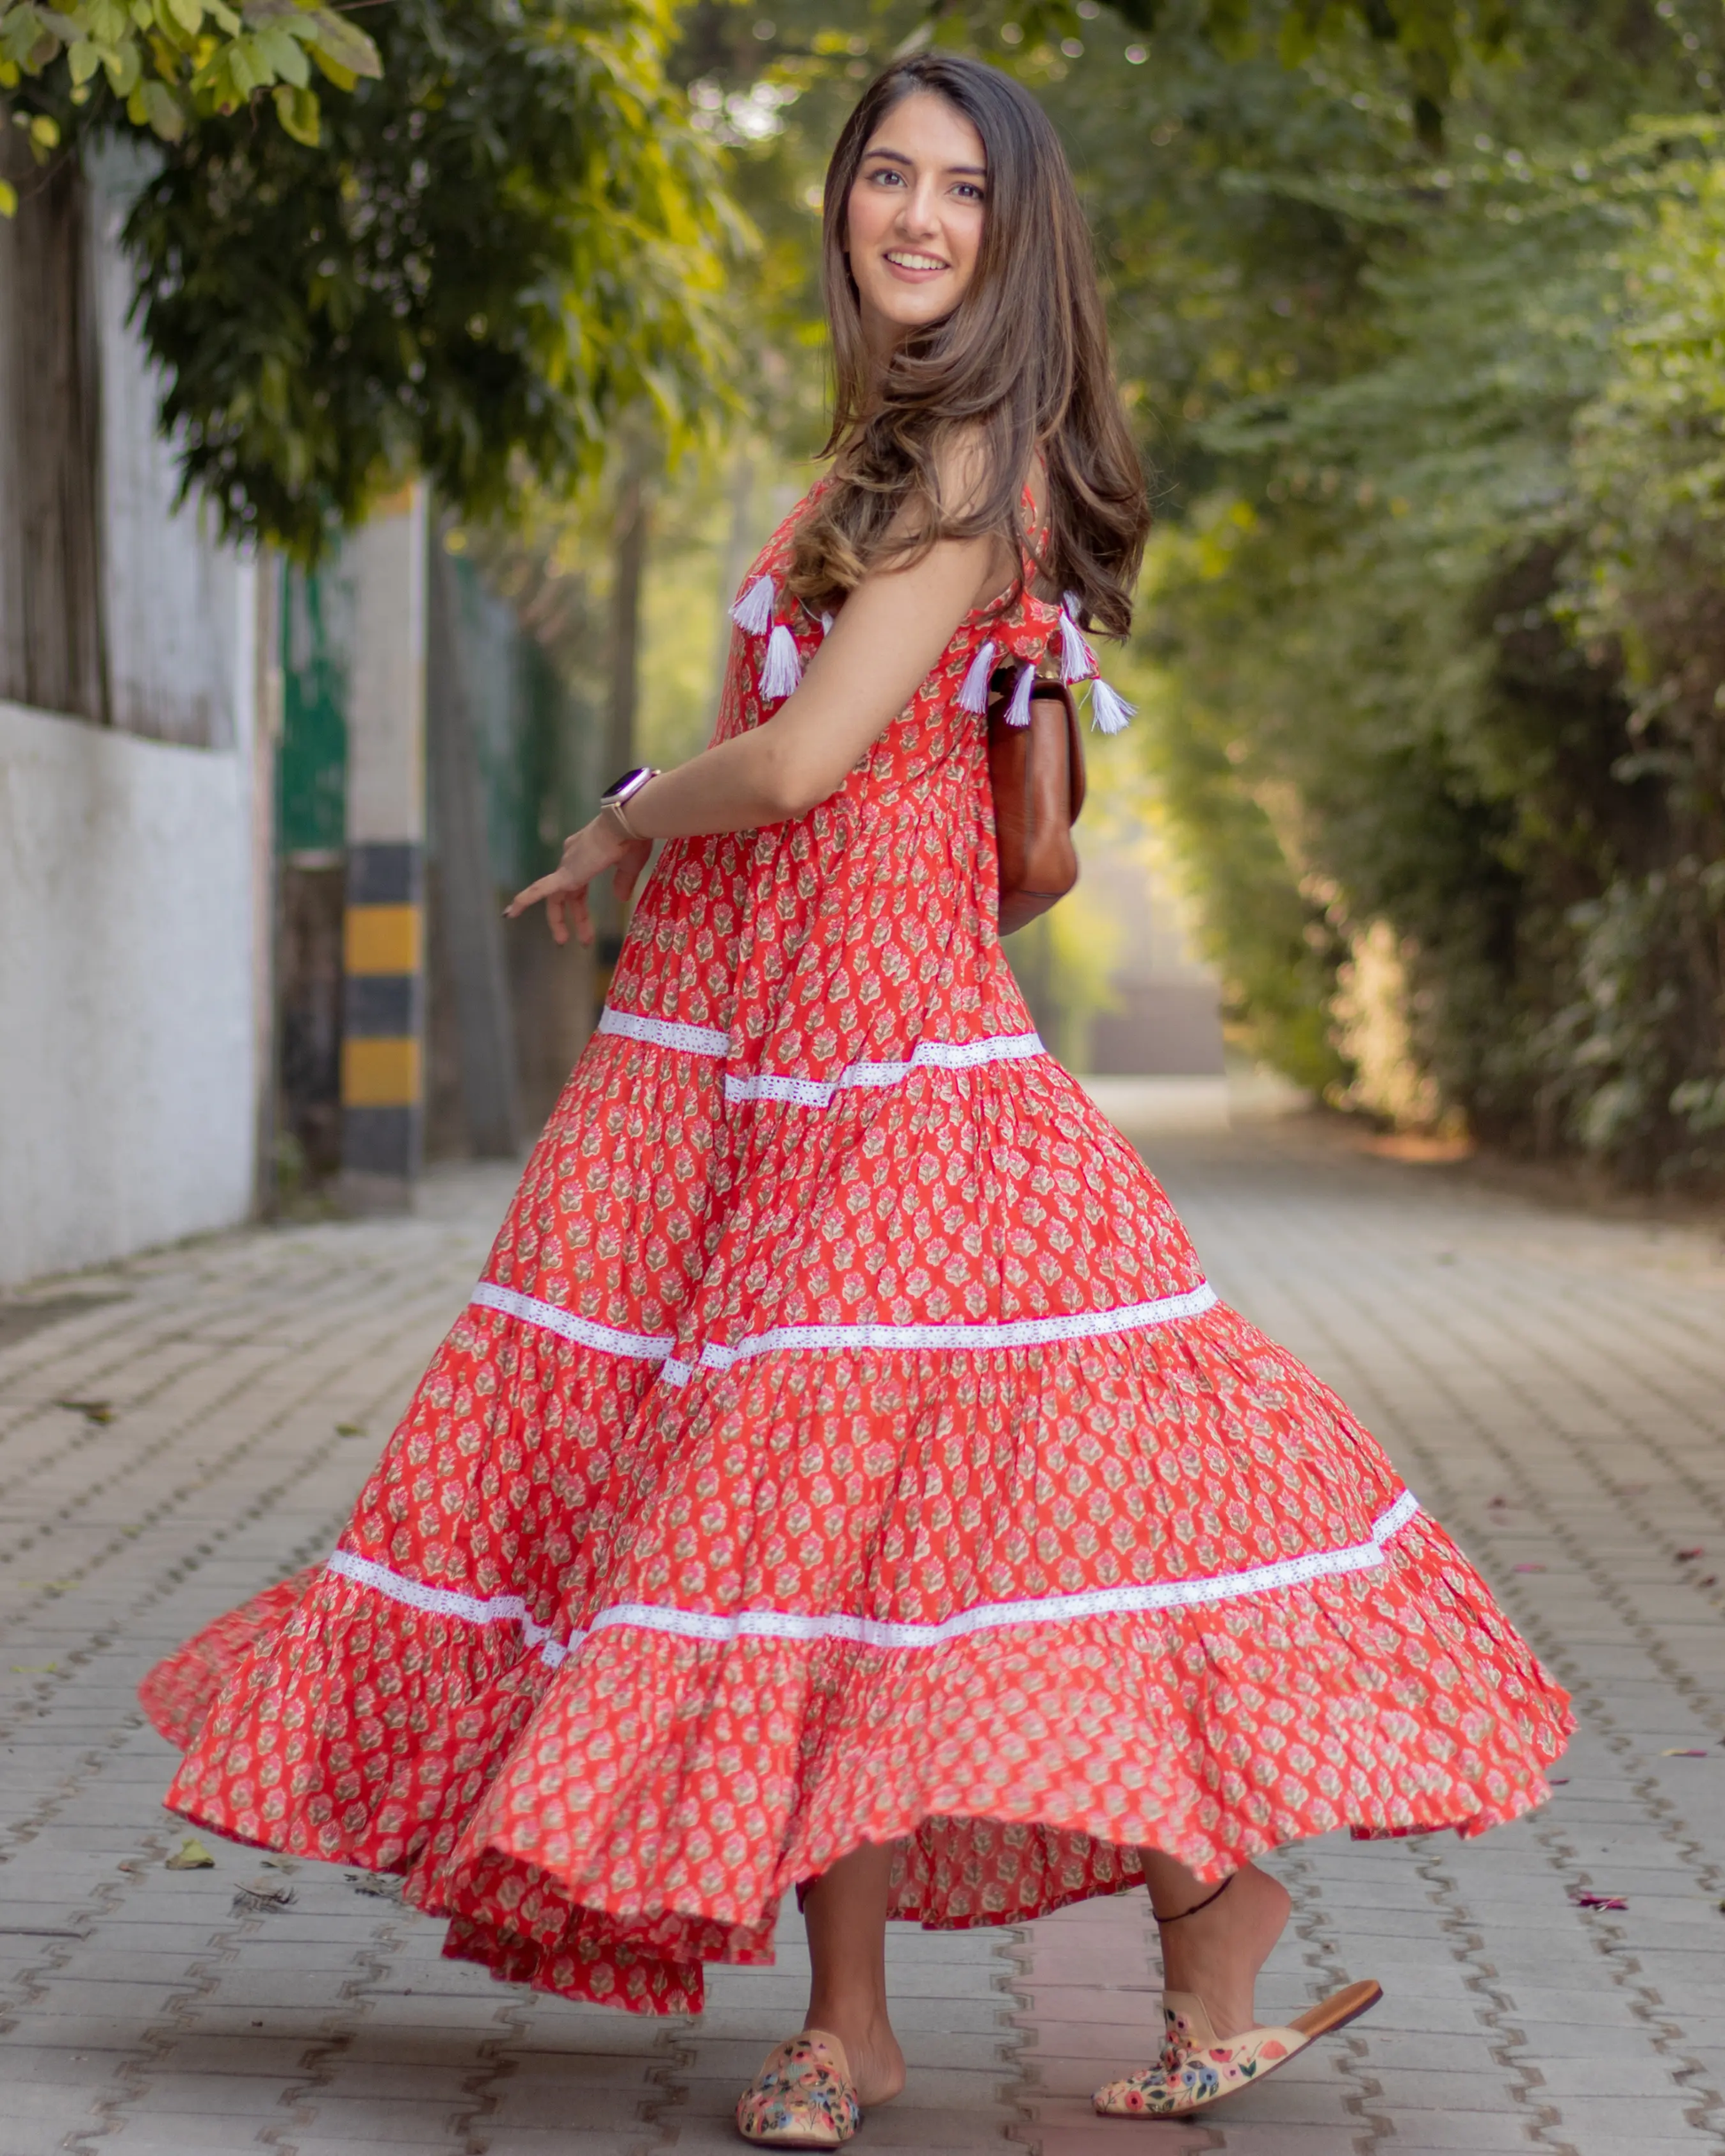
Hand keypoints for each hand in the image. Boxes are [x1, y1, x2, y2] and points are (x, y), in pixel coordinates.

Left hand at [503, 816, 650, 945]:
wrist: (623, 826)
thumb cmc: (630, 841)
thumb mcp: (629, 866)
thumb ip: (622, 882)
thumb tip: (620, 898)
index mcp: (587, 853)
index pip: (579, 881)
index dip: (580, 902)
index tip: (587, 919)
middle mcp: (573, 858)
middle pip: (568, 893)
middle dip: (572, 916)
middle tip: (577, 938)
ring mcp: (567, 866)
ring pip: (556, 897)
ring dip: (557, 920)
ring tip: (562, 940)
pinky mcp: (565, 875)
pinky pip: (539, 891)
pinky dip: (524, 901)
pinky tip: (510, 914)